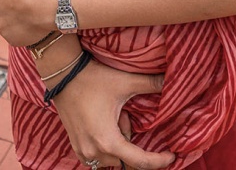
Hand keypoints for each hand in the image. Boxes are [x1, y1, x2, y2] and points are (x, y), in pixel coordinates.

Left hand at [0, 0, 62, 45]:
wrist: (50, 4)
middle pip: (6, 8)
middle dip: (17, 4)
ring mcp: (5, 29)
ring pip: (12, 22)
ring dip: (21, 18)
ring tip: (37, 10)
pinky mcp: (16, 40)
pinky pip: (20, 35)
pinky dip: (26, 31)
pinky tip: (36, 22)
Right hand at [54, 59, 173, 169]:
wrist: (63, 74)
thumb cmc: (93, 79)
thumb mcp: (126, 82)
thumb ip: (151, 84)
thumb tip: (171, 82)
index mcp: (108, 141)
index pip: (140, 162)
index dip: (159, 161)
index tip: (172, 155)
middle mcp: (94, 152)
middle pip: (125, 158)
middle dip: (130, 138)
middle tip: (124, 113)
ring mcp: (82, 151)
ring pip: (112, 157)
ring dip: (118, 141)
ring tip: (112, 116)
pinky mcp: (75, 146)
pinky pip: (98, 156)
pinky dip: (106, 144)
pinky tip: (103, 123)